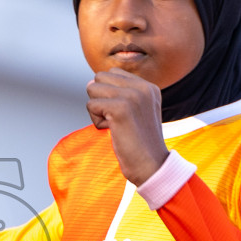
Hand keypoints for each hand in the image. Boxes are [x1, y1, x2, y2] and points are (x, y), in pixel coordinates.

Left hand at [86, 68, 168, 185]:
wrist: (151, 167)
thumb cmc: (139, 144)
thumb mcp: (136, 112)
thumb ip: (120, 95)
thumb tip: (89, 83)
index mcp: (148, 86)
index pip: (112, 73)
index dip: (109, 94)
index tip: (123, 115)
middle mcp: (142, 87)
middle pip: (100, 78)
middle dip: (101, 99)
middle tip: (117, 120)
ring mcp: (133, 96)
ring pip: (93, 90)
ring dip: (97, 111)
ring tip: (116, 126)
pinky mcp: (121, 108)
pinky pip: (91, 105)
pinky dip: (97, 121)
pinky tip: (114, 131)